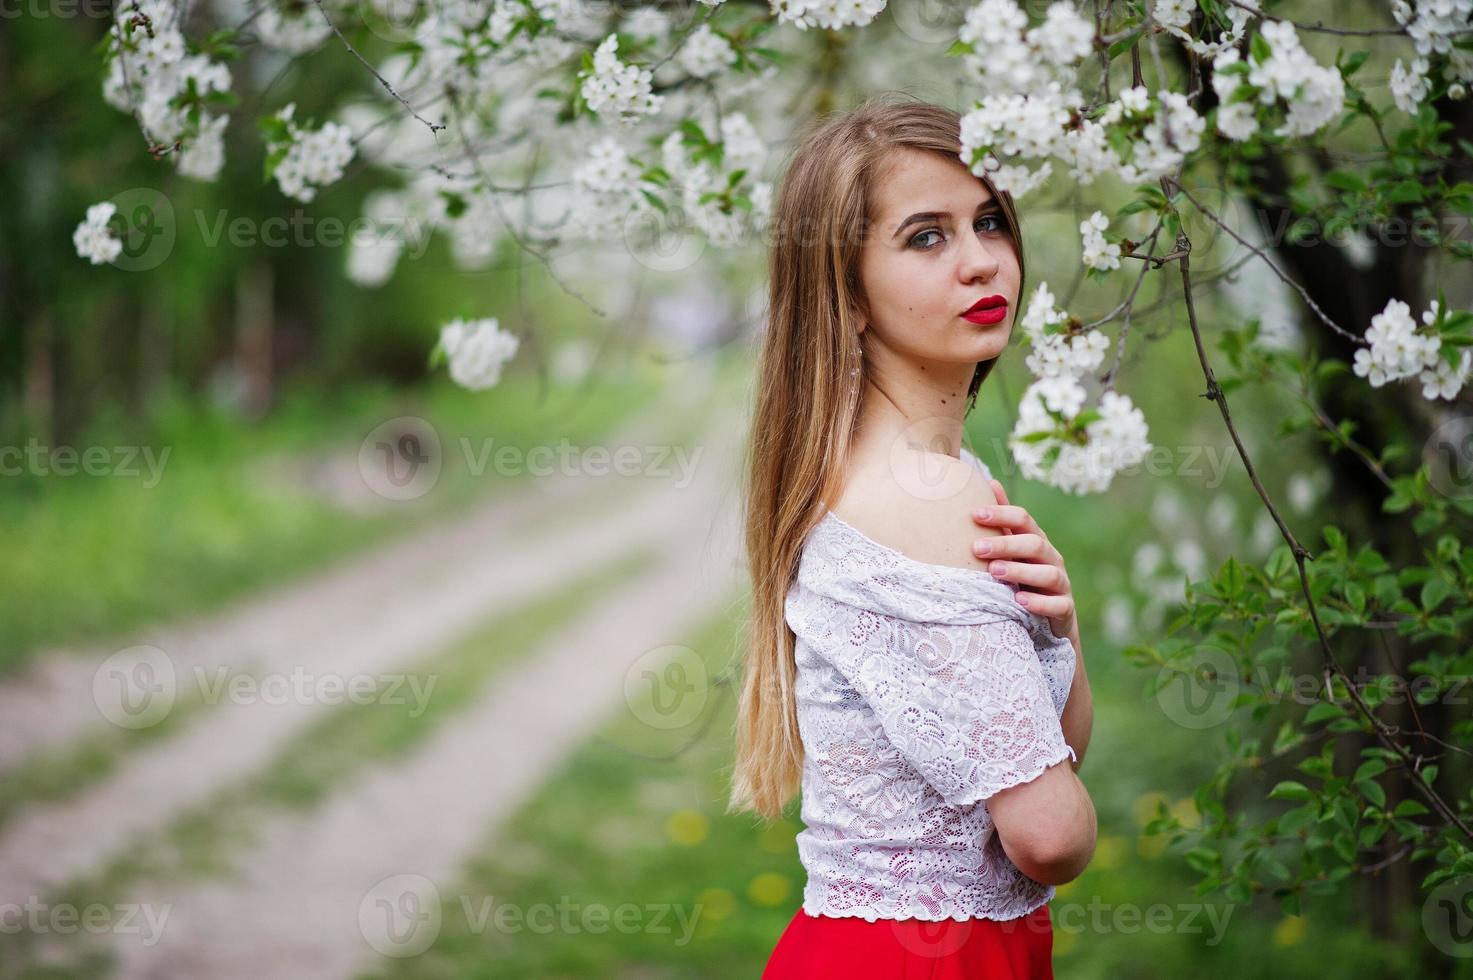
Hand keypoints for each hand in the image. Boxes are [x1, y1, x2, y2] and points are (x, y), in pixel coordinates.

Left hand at [971, 479, 1076, 640]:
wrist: (1050, 615)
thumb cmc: (1024, 574)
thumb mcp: (1013, 547)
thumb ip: (1003, 519)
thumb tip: (989, 482)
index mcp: (1036, 540)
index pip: (1023, 519)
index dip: (1001, 514)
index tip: (974, 514)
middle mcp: (1051, 558)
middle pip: (1034, 544)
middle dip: (1005, 544)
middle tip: (977, 548)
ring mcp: (1060, 582)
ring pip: (1047, 573)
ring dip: (1019, 572)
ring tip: (994, 572)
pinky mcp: (1065, 608)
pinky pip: (1057, 604)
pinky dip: (1039, 603)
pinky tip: (1018, 601)